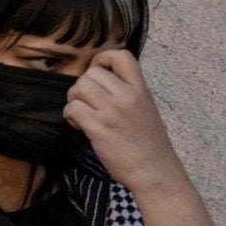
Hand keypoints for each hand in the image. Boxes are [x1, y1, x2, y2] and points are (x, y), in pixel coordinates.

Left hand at [64, 50, 187, 198]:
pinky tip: (79, 126)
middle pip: (91, 73)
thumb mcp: (145, 108)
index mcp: (141, 89)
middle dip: (82, 87)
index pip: (121, 55)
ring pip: (78, 89)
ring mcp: (112, 111)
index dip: (102, 59)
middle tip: (87, 103)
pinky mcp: (99, 128)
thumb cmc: (148, 142)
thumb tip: (100, 82)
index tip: (98, 74)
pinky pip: (72, 109)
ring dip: (74, 101)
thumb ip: (127, 92)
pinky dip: (70, 116)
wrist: (154, 170)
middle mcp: (127, 96)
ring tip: (82, 115)